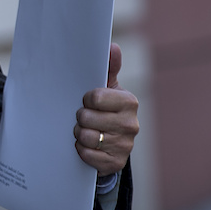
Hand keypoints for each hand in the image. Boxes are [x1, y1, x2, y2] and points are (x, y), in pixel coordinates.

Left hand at [74, 43, 138, 175]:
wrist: (110, 144)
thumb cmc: (105, 109)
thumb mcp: (106, 88)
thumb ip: (108, 67)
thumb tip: (112, 46)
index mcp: (129, 102)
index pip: (94, 97)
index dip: (85, 99)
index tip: (87, 101)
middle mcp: (131, 124)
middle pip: (86, 118)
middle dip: (80, 118)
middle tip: (83, 117)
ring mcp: (125, 145)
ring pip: (85, 137)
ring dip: (79, 134)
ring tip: (84, 130)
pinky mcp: (115, 163)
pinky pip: (87, 155)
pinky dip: (81, 151)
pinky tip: (86, 146)